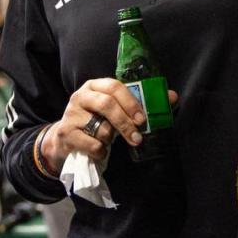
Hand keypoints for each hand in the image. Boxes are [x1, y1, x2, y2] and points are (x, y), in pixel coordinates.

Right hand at [40, 78, 178, 169]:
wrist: (65, 139)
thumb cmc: (96, 121)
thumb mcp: (115, 110)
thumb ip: (141, 103)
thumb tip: (172, 97)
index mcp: (95, 86)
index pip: (114, 86)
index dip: (130, 101)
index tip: (142, 118)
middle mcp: (81, 96)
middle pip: (106, 105)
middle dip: (125, 123)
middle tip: (137, 137)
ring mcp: (71, 114)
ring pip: (100, 127)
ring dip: (111, 139)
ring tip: (110, 141)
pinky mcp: (65, 133)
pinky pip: (91, 144)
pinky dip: (101, 151)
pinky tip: (100, 150)